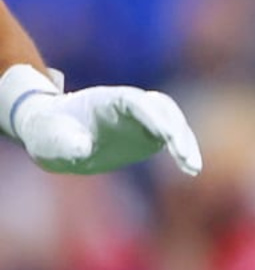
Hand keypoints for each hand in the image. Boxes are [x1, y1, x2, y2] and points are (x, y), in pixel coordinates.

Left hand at [7, 70, 201, 176]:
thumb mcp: (47, 137)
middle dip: (177, 130)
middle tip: (185, 159)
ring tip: (192, 168)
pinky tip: (190, 169)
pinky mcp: (149, 135)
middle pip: (163, 108)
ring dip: (186, 142)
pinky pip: (174, 137)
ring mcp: (142, 120)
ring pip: (174, 121)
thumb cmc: (48, 132)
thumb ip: (63, 141)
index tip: (167, 137)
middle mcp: (129, 106)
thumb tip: (83, 148)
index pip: (137, 102)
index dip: (154, 117)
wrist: (55, 134)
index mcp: (105, 100)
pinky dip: (185, 151)